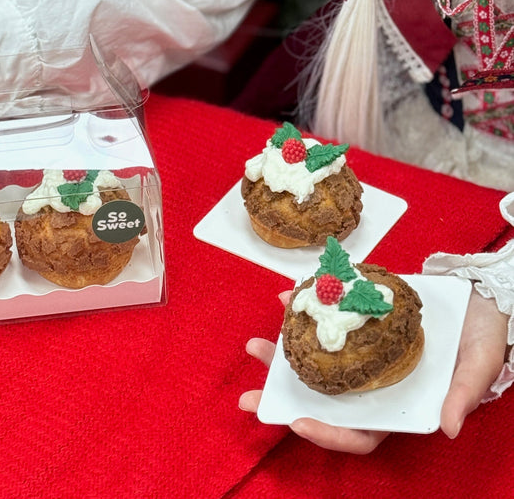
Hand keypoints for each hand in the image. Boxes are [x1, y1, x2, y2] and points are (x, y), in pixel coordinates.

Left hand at [239, 289, 508, 452]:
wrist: (481, 297)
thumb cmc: (484, 337)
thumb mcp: (478, 366)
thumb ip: (461, 395)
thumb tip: (446, 428)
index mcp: (399, 406)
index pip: (358, 433)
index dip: (328, 434)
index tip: (298, 422)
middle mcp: (374, 384)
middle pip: (324, 400)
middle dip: (286, 399)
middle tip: (249, 397)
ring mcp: (363, 354)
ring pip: (317, 362)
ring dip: (284, 354)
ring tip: (254, 346)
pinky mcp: (359, 324)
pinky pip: (326, 321)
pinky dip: (304, 310)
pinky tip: (283, 298)